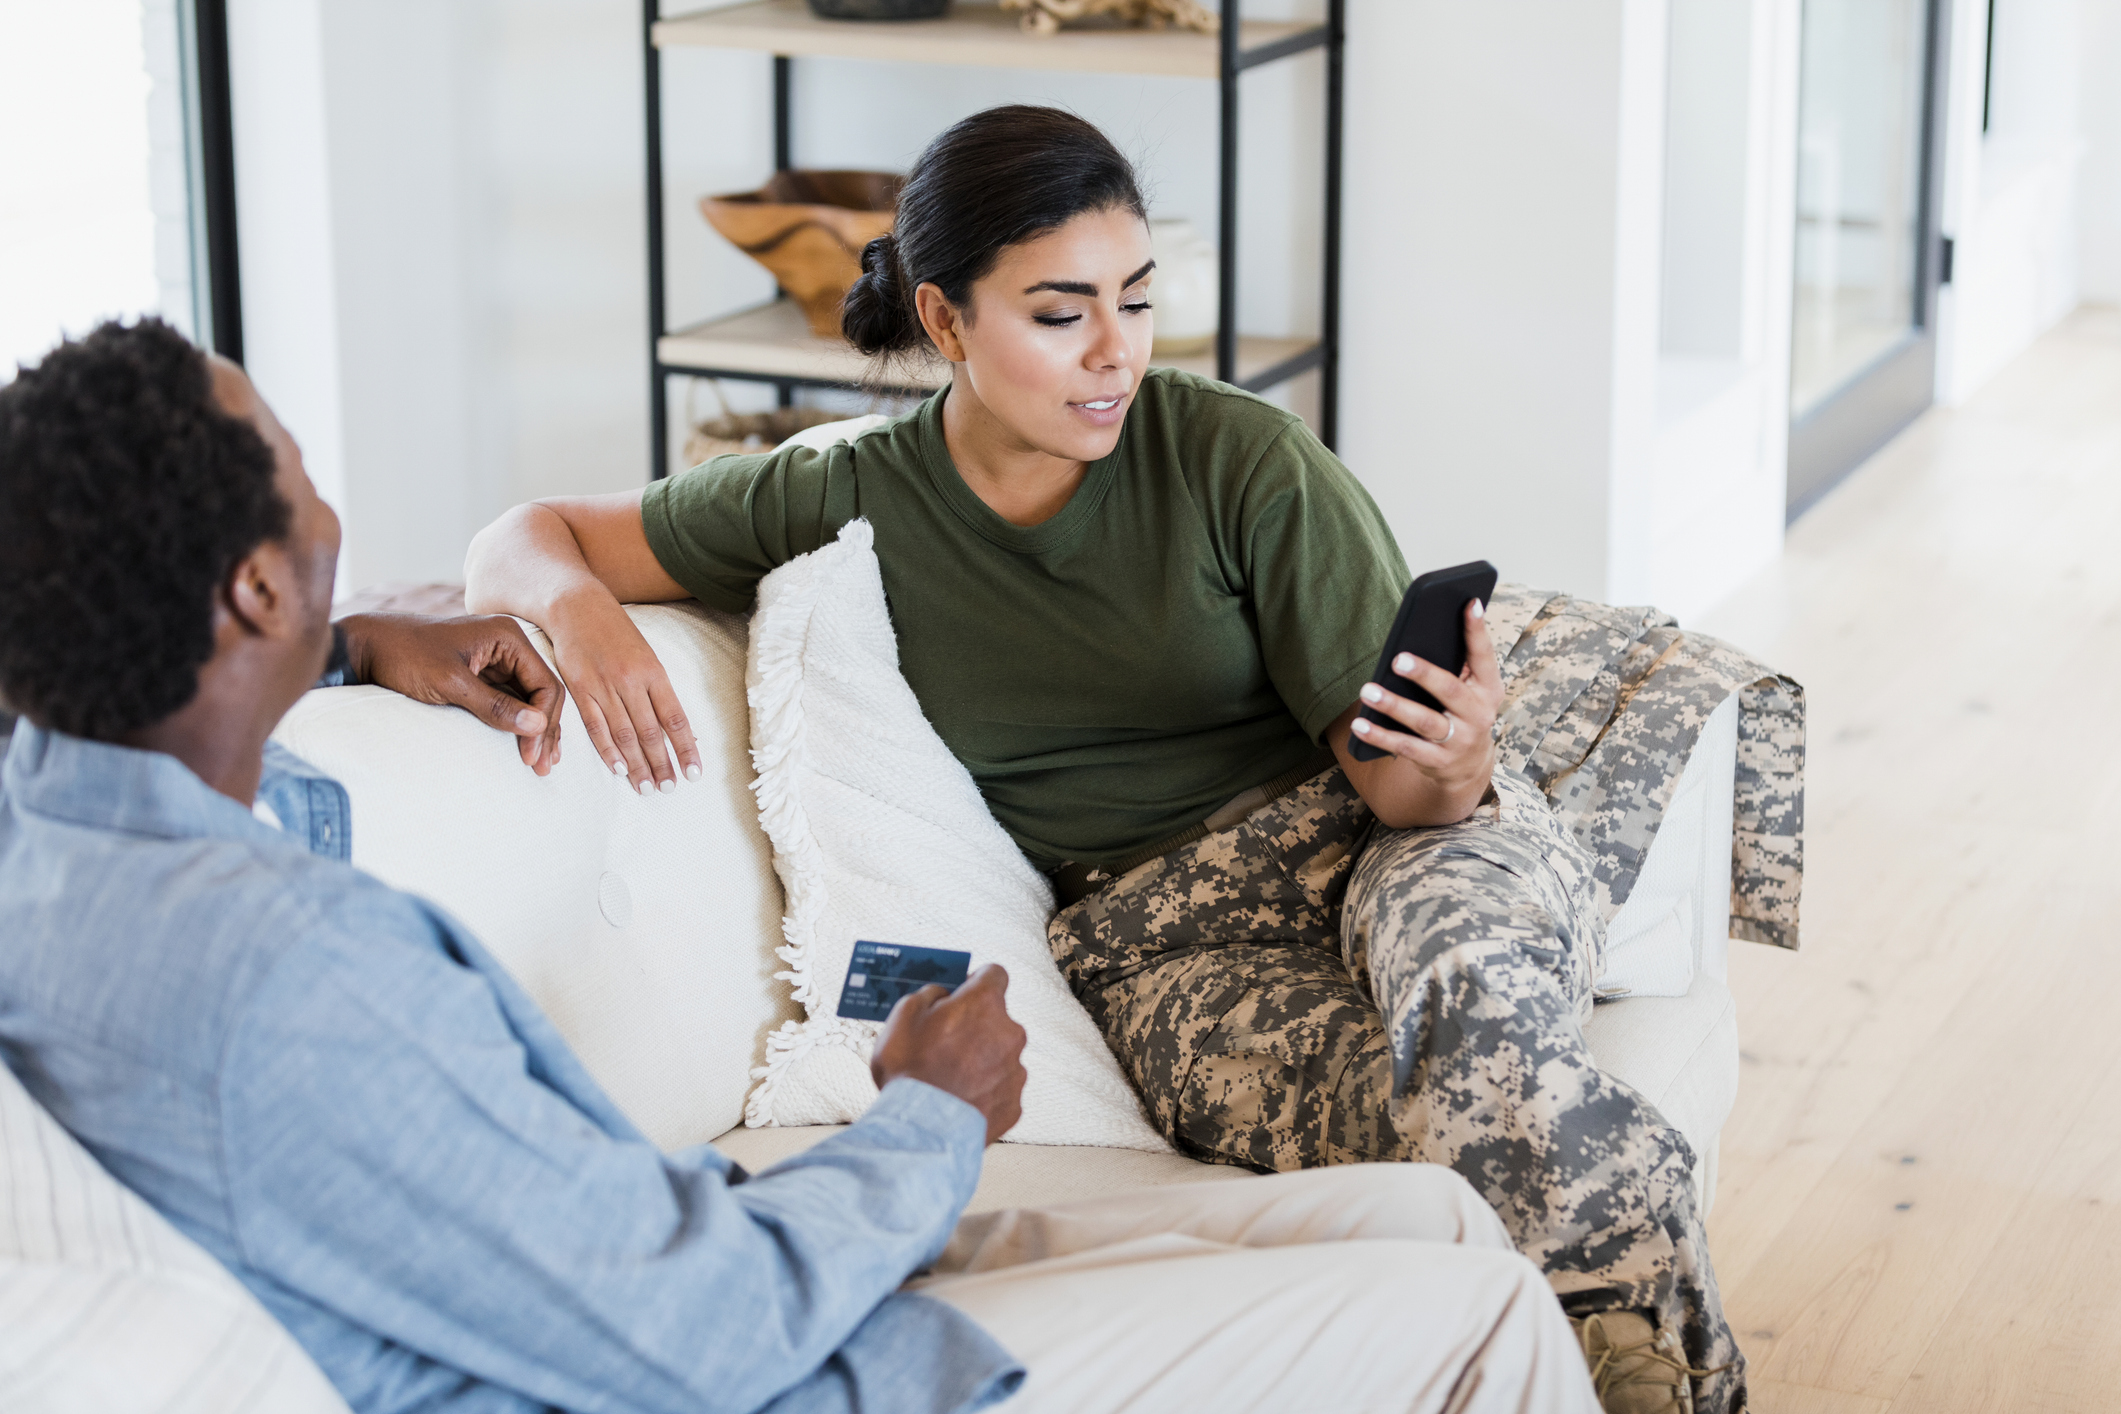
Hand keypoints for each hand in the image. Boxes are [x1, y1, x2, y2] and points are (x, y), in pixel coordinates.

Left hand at [339, 612, 564, 774]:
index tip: (530, 754)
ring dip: (536, 730)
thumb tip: (538, 725)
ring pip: (529, 700)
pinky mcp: (482, 675)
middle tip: (542, 767)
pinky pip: (510, 701)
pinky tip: (525, 744)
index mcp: (507, 636)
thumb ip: (495, 705)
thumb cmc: (404, 656)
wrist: (366, 647)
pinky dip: (518, 723)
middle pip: (542, 693)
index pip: (545, 683)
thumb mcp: (450, 683)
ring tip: (540, 762)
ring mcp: (495, 660)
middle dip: (545, 730)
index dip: (543, 721)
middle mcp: (507, 646)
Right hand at [545, 590, 701, 794]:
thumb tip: (679, 730)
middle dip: (661, 764)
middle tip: (668, 789)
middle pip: (650, 732)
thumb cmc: (617, 633)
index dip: (685, 749)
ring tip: (646, 787)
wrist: (577, 606)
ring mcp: (603, 685)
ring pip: (624, 734)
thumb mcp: (647, 656)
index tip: (694, 773)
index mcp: (654, 672)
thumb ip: (660, 692)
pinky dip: (607, 750)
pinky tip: (617, 768)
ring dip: (636, 765)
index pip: (675, 719)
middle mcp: (631, 681)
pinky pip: (595, 726)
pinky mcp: (579, 688)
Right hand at [869, 964, 1026, 1146]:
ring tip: (947, 1080)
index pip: (993, 974)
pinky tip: (957, 1102)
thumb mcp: (903, 1016)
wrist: (923, 1130)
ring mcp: (1015, 1071)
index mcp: (984, 1004)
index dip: (974, 981)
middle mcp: (1009, 1032)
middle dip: (974, 1027)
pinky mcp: (1014, 1104)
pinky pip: (1000, 1090)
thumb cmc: (909, 1070)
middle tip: (944, 1044)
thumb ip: (928, 995)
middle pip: (996, 1020)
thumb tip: (942, 994)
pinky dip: (984, 1092)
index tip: (960, 992)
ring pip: (999, 1056)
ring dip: (980, 1061)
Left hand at [1340, 598, 1502, 824]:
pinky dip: (1380, 736)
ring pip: (1423, 721)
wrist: (1469, 766)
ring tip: (1368, 691)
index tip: (1468, 603)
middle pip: (1449, 690)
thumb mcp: (1471, 689)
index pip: (1484, 654)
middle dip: (1423, 674)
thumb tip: (1424, 629)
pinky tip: (1360, 724)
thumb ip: (1456, 664)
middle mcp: (1478, 714)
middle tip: (1398, 659)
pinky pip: (1405, 747)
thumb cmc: (1462, 712)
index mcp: (1488, 688)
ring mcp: (1458, 740)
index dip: (1477, 630)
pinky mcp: (1437, 761)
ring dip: (1393, 706)